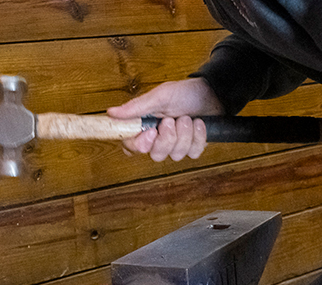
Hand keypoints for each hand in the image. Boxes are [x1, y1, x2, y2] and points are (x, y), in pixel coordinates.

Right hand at [107, 78, 223, 161]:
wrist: (211, 93)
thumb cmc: (184, 93)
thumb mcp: (160, 96)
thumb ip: (136, 108)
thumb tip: (111, 113)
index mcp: (146, 126)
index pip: (132, 147)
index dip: (140, 145)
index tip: (151, 132)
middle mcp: (159, 139)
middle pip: (156, 155)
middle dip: (167, 139)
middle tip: (172, 120)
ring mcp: (176, 145)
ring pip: (176, 155)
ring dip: (184, 134)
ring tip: (187, 118)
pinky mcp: (193, 148)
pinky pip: (193, 153)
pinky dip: (198, 137)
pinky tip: (199, 124)